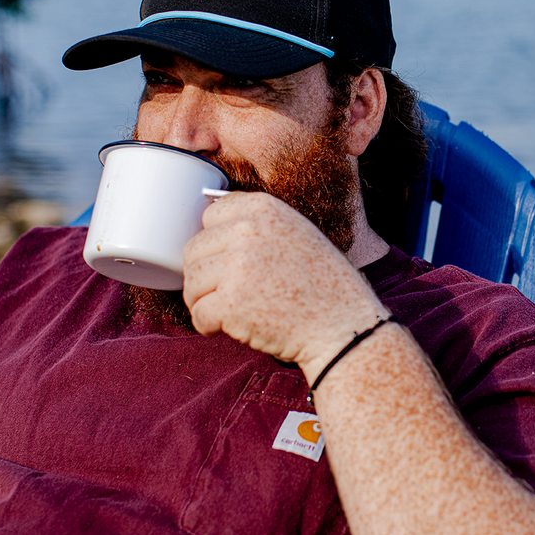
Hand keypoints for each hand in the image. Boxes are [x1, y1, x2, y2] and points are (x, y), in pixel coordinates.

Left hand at [182, 192, 385, 379]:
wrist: (343, 325)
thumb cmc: (322, 283)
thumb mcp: (295, 231)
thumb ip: (256, 223)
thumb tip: (211, 229)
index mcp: (263, 208)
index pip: (210, 215)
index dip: (214, 241)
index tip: (225, 259)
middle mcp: (248, 231)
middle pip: (194, 249)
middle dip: (203, 274)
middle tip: (223, 292)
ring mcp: (238, 267)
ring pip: (191, 281)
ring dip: (202, 300)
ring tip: (226, 309)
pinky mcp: (231, 304)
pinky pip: (198, 313)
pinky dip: (207, 325)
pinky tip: (227, 326)